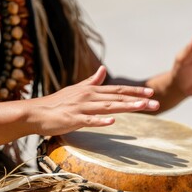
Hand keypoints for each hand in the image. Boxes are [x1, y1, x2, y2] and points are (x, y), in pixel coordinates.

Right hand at [29, 66, 158, 135]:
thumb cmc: (57, 103)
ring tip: (142, 107)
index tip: (151, 93)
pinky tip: (112, 122)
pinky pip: (89, 121)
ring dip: (126, 106)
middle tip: (156, 103)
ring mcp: (81, 108)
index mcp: (91, 90)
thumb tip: (103, 69)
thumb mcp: (76, 89)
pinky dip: (100, 121)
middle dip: (138, 100)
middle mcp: (89, 96)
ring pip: (108, 107)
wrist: (35, 112)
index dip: (135, 91)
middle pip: (117, 98)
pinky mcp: (73, 119)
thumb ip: (92, 80)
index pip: (118, 90)